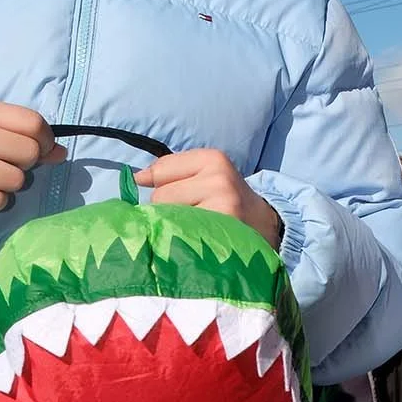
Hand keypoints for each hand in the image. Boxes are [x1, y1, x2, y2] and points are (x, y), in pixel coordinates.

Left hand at [134, 150, 281, 248]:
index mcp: (213, 159)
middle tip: (192, 216)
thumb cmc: (226, 200)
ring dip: (174, 226)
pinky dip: (181, 241)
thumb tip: (136, 178)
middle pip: (161, 196)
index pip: (160, 171)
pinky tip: (195, 242)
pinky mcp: (220, 232)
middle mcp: (219, 180)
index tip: (181, 197)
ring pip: (168, 217)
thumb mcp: (205, 174)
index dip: (161, 187)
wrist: (266, 227)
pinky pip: (180, 235)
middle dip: (167, 209)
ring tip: (194, 229)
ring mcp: (222, 207)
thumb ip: (169, 172)